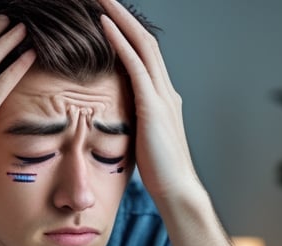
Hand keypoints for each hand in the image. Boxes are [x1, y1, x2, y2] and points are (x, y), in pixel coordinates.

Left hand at [96, 0, 204, 206]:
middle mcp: (166, 90)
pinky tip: (103, 24)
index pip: (145, 54)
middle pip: (144, 39)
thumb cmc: (158, 173)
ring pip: (141, 44)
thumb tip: (116, 118)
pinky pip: (134, 65)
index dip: (128, 31)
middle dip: (123, 14)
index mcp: (163, 97)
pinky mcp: (153, 105)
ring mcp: (162, 95)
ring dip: (119, 17)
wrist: (178, 191)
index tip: (108, 14)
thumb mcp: (142, 140)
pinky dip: (119, 41)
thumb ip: (133, 121)